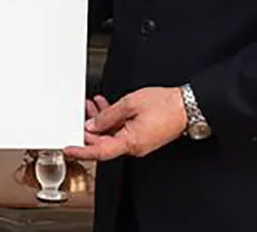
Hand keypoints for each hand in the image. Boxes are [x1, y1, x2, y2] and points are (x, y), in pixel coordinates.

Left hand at [64, 87, 186, 160]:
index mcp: (131, 142)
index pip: (99, 151)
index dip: (82, 151)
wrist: (187, 105)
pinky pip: (122, 130)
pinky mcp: (142, 135)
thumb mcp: (130, 104)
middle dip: (90, 128)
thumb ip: (108, 115)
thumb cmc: (166, 105)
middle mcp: (134, 146)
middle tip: (80, 115)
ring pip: (112, 134)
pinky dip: (112, 119)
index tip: (69, 148)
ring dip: (101, 121)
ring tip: (92, 105)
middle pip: (104, 142)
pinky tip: (106, 107)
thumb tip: (93, 124)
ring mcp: (138, 142)